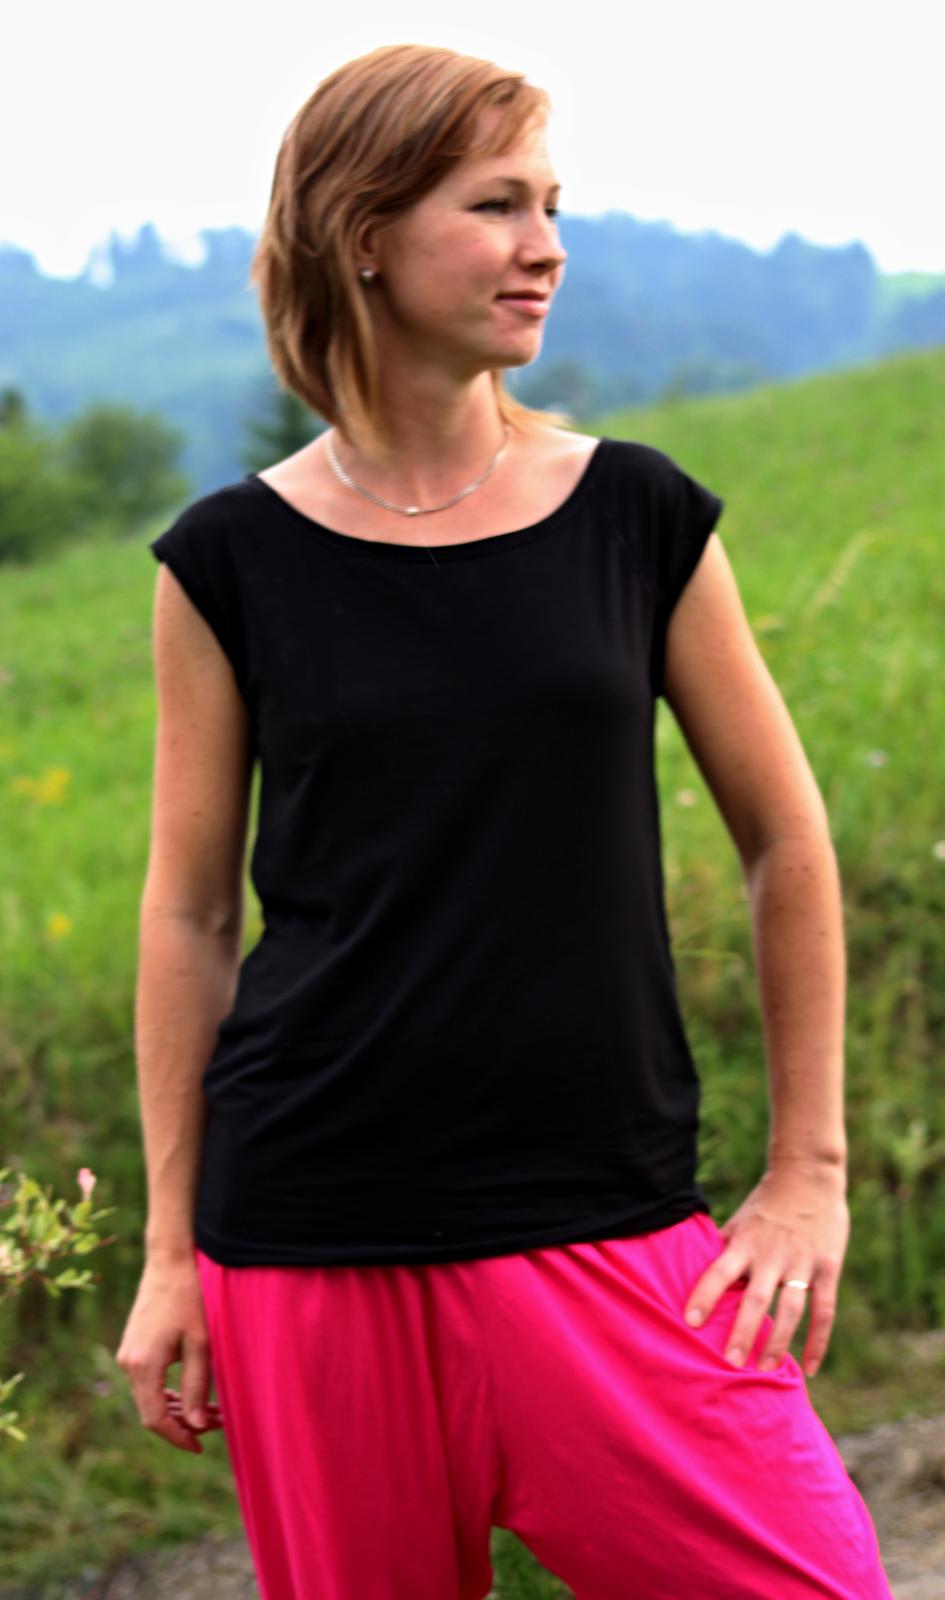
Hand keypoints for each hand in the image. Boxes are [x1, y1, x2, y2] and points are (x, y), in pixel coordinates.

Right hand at [115, 1255, 223, 1453]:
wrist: (168, 1264)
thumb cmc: (189, 1300)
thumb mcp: (200, 1344)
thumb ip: (197, 1386)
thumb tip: (198, 1426)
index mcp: (143, 1365)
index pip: (155, 1419)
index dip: (178, 1437)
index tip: (201, 1447)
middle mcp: (129, 1364)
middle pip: (151, 1412)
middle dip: (184, 1423)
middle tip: (218, 1423)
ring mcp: (127, 1356)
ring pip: (149, 1399)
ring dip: (177, 1409)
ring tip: (211, 1410)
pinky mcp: (132, 1349)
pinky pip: (147, 1384)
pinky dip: (167, 1394)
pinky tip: (191, 1396)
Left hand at [682, 1162, 848, 1376]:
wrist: (809, 1174)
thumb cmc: (766, 1203)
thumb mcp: (740, 1221)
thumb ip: (723, 1249)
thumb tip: (692, 1274)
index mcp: (745, 1242)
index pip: (719, 1272)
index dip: (704, 1296)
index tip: (690, 1322)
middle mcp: (772, 1254)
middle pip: (756, 1298)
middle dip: (743, 1331)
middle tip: (731, 1362)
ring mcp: (801, 1262)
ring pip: (791, 1309)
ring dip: (779, 1341)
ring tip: (766, 1369)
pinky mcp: (827, 1268)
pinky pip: (824, 1310)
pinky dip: (819, 1341)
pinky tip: (810, 1368)